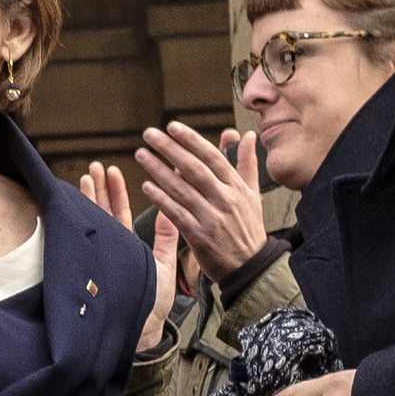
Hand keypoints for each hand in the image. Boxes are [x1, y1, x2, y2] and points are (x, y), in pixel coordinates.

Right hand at [78, 161, 179, 348]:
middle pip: (104, 211)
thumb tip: (173, 212)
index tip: (115, 171)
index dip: (118, 193)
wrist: (143, 328)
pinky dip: (82, 212)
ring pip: (93, 218)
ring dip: (91, 195)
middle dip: (101, 188)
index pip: (121, 213)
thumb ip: (167, 238)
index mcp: (128, 246)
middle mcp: (112, 247)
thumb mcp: (164, 265)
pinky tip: (79, 194)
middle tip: (98, 165)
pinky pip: (87, 231)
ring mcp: (102, 251)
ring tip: (90, 172)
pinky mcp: (95, 256)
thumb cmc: (155, 303)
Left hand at [136, 122, 267, 277]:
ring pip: (181, 189)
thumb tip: (248, 135)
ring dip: (158, 170)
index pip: (212, 157)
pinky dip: (161, 199)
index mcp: (237, 187)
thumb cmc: (249, 229)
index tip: (172, 126)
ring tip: (141, 155)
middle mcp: (225, 199)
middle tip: (149, 134)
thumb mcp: (253, 195)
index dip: (191, 140)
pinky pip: (176, 213)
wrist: (251, 268)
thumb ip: (247, 163)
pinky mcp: (199, 236)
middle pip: (193, 168)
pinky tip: (146, 186)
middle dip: (169, 149)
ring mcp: (211, 218)